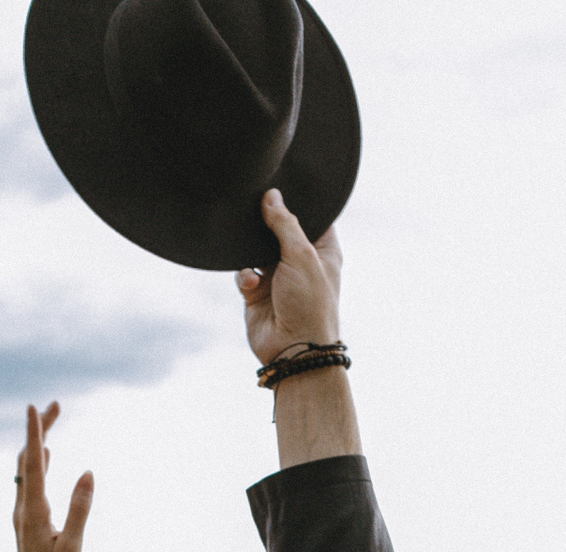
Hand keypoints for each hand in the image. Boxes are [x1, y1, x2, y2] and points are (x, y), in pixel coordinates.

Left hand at [14, 401, 93, 551]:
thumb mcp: (74, 546)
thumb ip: (81, 509)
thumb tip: (88, 473)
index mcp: (33, 512)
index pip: (33, 463)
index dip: (35, 432)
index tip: (35, 405)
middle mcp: (23, 511)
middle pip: (27, 461)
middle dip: (40, 431)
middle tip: (56, 404)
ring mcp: (22, 518)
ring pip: (26, 472)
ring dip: (37, 446)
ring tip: (49, 422)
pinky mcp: (27, 526)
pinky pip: (28, 486)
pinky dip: (37, 465)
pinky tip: (44, 460)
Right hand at [236, 190, 341, 365]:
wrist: (293, 351)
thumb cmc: (309, 305)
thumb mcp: (302, 255)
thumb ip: (285, 223)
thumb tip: (271, 196)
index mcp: (321, 251)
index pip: (312, 218)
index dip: (299, 203)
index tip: (282, 186)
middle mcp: (300, 263)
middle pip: (279, 231)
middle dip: (267, 224)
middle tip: (255, 210)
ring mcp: (277, 279)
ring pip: (256, 250)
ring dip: (250, 251)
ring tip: (250, 251)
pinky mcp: (257, 295)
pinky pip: (244, 274)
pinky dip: (244, 277)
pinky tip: (250, 284)